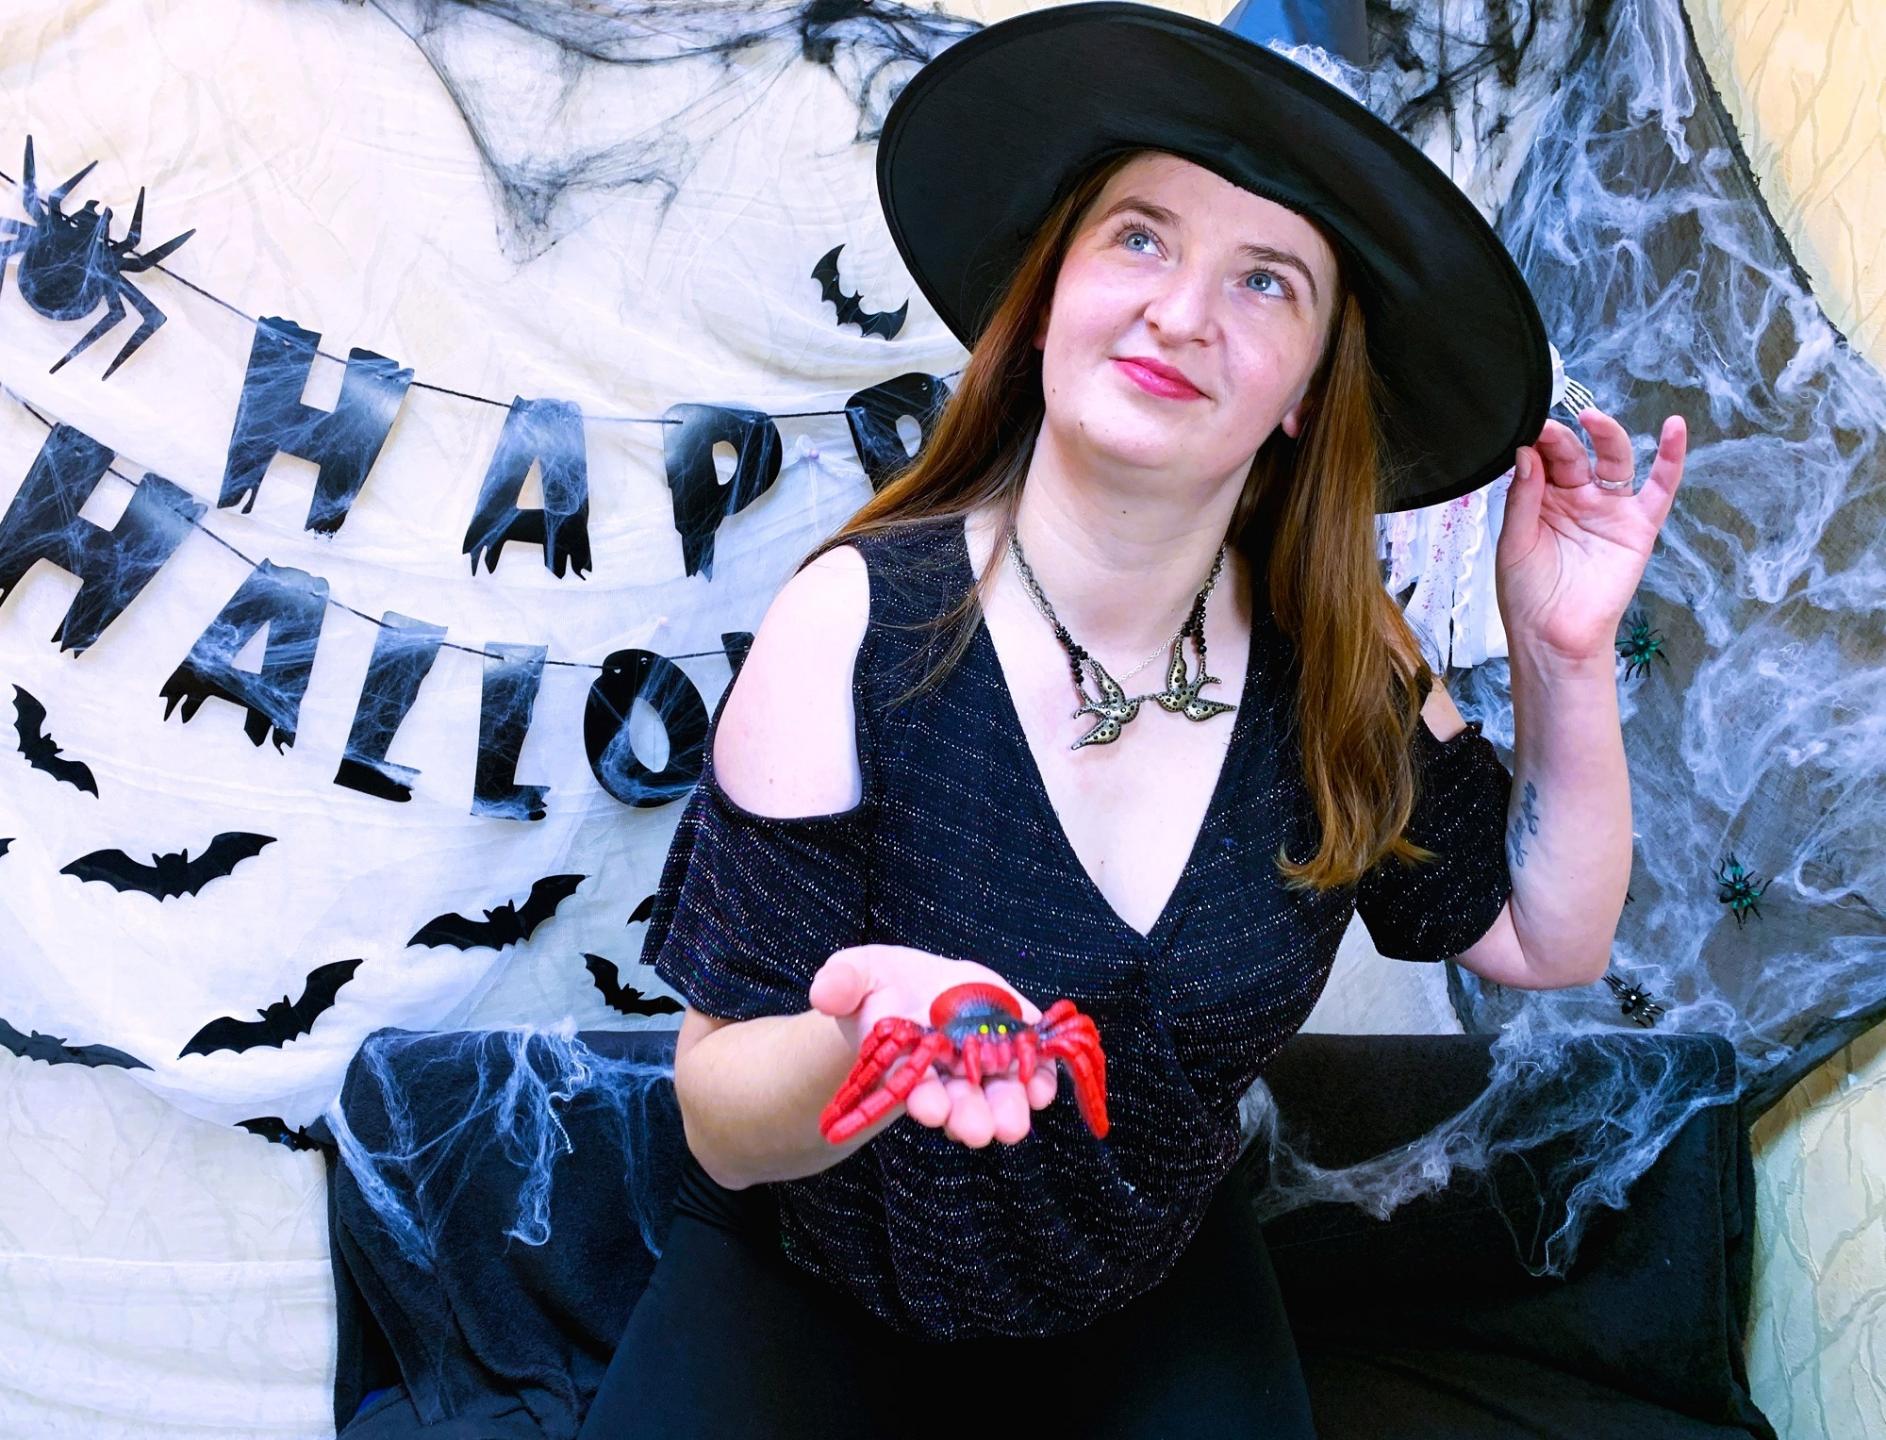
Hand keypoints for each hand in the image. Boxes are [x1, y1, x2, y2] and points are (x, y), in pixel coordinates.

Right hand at [809, 944, 1058, 1146]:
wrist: (924, 988)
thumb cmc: (883, 985)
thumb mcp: (859, 973)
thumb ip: (842, 981)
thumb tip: (824, 993)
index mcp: (906, 1062)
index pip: (913, 1087)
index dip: (921, 1097)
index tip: (928, 1106)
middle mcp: (946, 1075)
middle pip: (958, 1101)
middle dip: (967, 1116)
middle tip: (976, 1130)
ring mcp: (985, 1065)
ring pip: (997, 1096)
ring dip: (1007, 1110)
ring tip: (1012, 1125)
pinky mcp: (1017, 1048)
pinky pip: (1033, 1073)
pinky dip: (1040, 1083)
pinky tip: (1043, 1090)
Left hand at [1498, 408, 1688, 665]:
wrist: (1552, 636)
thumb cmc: (1527, 595)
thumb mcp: (1514, 542)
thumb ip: (1522, 497)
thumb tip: (1526, 453)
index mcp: (1541, 500)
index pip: (1541, 459)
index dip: (1535, 442)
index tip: (1525, 426)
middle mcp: (1576, 498)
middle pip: (1574, 454)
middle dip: (1561, 438)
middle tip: (1546, 427)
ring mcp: (1608, 509)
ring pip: (1613, 460)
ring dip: (1606, 435)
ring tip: (1591, 418)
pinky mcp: (1638, 525)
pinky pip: (1660, 487)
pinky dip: (1671, 457)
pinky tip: (1675, 427)